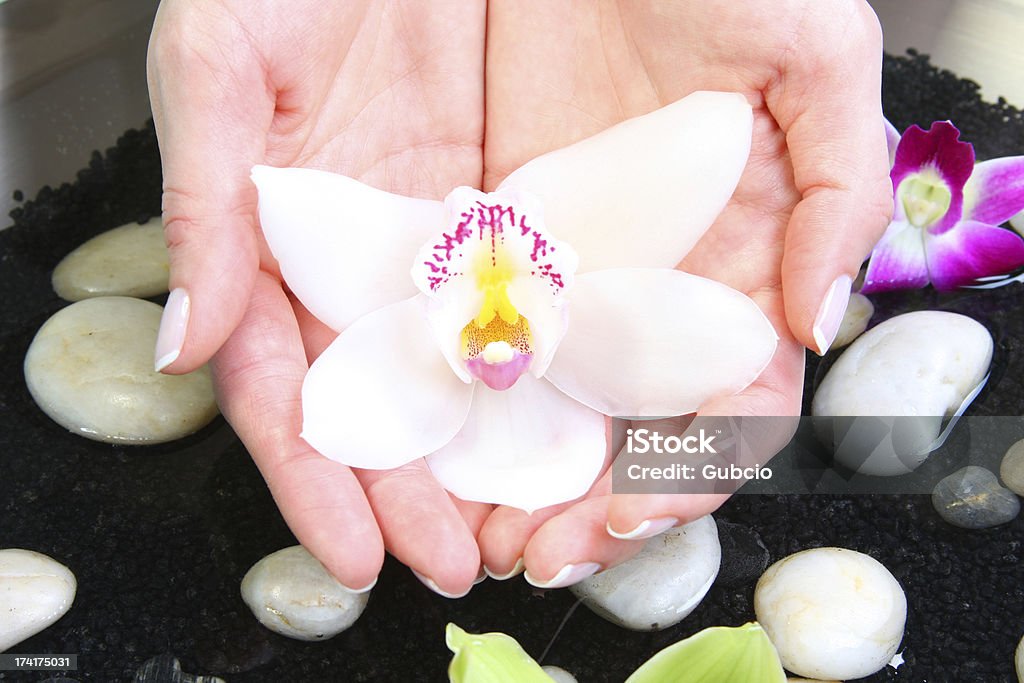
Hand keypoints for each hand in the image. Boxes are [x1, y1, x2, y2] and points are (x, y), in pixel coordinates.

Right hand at [147, 0, 488, 594]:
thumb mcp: (223, 72)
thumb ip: (203, 207)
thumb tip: (181, 343)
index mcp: (271, 249)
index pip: (284, 392)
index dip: (315, 482)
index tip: (355, 558)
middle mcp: (350, 264)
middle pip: (378, 402)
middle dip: (412, 493)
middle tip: (460, 562)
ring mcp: (428, 244)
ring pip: (455, 369)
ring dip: (483, 452)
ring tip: (523, 522)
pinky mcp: (497, 208)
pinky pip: (523, 298)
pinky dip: (543, 365)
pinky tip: (575, 420)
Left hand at [477, 0, 892, 584]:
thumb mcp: (817, 61)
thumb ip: (841, 190)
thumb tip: (819, 322)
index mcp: (746, 273)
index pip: (731, 411)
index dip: (689, 477)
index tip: (628, 511)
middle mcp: (664, 296)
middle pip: (636, 433)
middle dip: (592, 506)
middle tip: (532, 550)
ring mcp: (584, 278)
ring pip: (559, 409)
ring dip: (524, 477)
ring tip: (475, 526)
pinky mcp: (511, 244)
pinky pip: (491, 338)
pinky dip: (469, 401)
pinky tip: (433, 441)